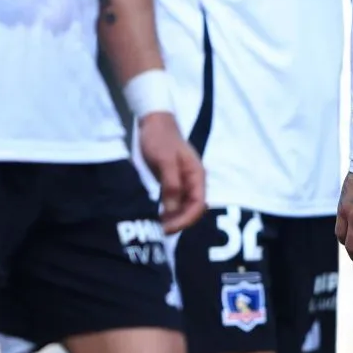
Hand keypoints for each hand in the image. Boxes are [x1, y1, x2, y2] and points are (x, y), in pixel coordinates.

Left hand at [135, 112, 205, 232]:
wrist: (153, 122)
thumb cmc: (160, 139)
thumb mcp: (165, 161)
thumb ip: (171, 184)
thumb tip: (172, 209)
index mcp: (196, 175)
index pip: (198, 205)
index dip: (186, 220)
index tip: (169, 227)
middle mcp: (193, 182)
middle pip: (192, 209)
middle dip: (178, 222)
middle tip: (159, 230)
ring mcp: (183, 182)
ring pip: (182, 207)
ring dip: (172, 219)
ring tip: (156, 226)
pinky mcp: (172, 182)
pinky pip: (174, 202)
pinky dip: (167, 211)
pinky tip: (155, 216)